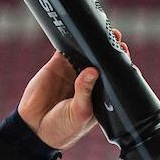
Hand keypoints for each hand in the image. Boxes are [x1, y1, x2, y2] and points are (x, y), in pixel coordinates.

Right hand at [16, 30, 128, 150]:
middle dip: (109, 50)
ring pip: (85, 52)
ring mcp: (72, 72)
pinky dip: (70, 40)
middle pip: (101, 61)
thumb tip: (93, 71)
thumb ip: (85, 92)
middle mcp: (88, 82)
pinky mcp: (57, 65)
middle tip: (116, 37)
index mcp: (99, 95)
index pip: (113, 77)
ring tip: (101, 31)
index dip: (119, 66)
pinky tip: (76, 34)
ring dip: (92, 42)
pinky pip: (65, 49)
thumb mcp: (79, 112)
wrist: (34, 128)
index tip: (124, 55)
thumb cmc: (63, 127)